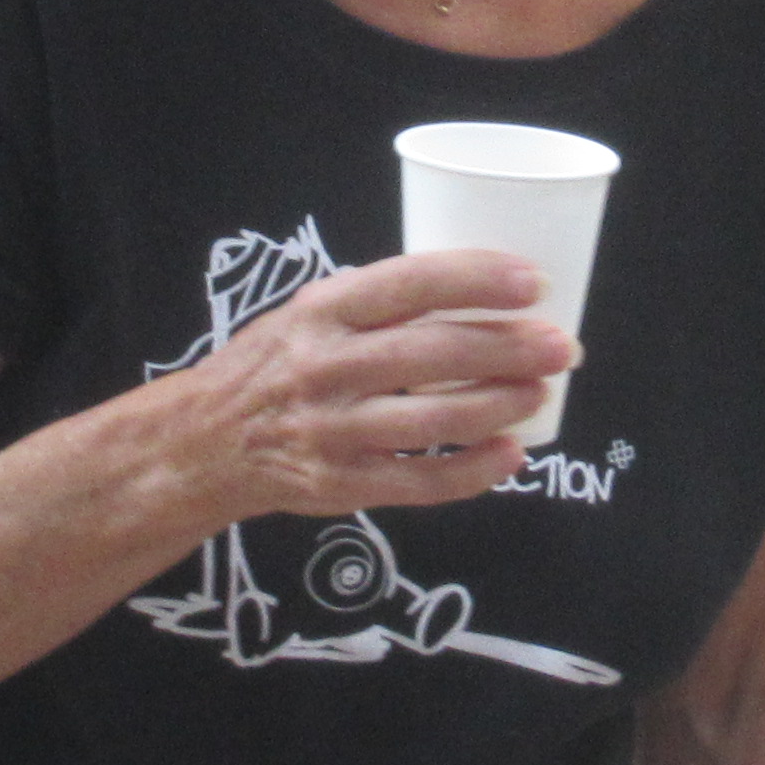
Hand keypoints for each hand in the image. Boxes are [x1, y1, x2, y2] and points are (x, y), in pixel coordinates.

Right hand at [181, 247, 572, 515]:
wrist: (202, 442)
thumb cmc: (272, 367)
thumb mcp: (307, 314)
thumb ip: (376, 305)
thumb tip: (481, 296)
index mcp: (320, 312)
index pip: (408, 285)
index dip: (475, 280)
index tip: (533, 282)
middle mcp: (324, 368)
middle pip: (431, 354)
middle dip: (507, 348)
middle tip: (562, 346)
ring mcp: (331, 431)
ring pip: (432, 420)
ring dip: (498, 407)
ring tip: (539, 394)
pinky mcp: (340, 484)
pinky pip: (419, 482)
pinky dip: (472, 471)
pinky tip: (509, 455)